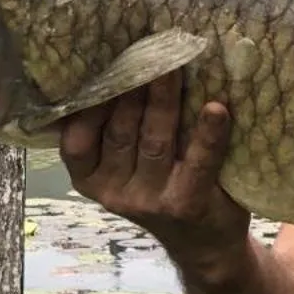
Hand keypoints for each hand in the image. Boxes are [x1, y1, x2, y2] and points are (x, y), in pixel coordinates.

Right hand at [59, 69, 250, 276]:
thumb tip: (122, 59)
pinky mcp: (188, 203)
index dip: (87, 104)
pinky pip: (198, 162)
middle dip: (130, 88)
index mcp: (92, 179)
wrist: (206, 243)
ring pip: (154, 141)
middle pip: (120, 132)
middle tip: (144, 50)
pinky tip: (216, 109)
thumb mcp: (129, 163)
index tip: (101, 64)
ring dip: (163, 100)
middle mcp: (116, 193)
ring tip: (172, 66)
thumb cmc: (165, 184)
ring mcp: (151, 200)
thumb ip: (119, 126)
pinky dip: (208, 134)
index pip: (77, 141)